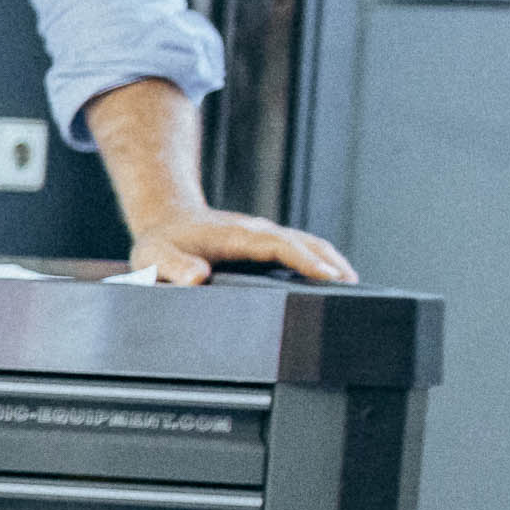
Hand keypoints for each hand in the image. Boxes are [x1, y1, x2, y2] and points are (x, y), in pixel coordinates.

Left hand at [125, 202, 355, 286]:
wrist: (167, 220)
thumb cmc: (161, 243)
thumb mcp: (155, 257)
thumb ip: (172, 268)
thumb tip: (198, 280)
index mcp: (236, 236)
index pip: (279, 245)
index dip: (305, 260)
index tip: (328, 275)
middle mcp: (257, 232)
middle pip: (304, 243)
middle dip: (331, 263)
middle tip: (355, 289)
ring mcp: (265, 236)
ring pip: (309, 243)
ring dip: (332, 262)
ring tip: (355, 289)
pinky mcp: (268, 243)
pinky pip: (302, 248)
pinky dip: (323, 261)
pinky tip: (336, 281)